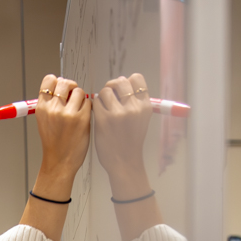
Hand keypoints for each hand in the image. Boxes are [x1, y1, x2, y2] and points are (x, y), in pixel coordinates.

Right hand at [33, 74, 91, 188]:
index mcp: (41, 108)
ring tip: (78, 110)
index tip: (61, 87)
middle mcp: (53, 108)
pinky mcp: (81, 119)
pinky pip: (89, 102)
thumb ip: (51, 103)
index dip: (57, 81)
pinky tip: (83, 117)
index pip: (49, 80)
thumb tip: (63, 87)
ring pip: (79, 91)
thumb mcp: (44, 120)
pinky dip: (88, 107)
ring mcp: (67, 113)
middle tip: (73, 96)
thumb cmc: (54, 143)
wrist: (60, 162)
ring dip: (81, 98)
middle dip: (71, 87)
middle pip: (65, 82)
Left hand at [92, 73, 153, 194]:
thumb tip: (121, 84)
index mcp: (145, 106)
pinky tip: (100, 115)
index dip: (127, 82)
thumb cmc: (130, 140)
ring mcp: (118, 113)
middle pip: (120, 81)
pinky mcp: (103, 119)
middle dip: (113, 87)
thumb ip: (134, 102)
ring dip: (103, 97)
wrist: (124, 162)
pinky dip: (96, 106)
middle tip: (111, 97)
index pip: (136, 78)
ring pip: (106, 90)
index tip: (123, 91)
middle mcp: (133, 108)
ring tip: (105, 109)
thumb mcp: (141, 119)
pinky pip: (96, 102)